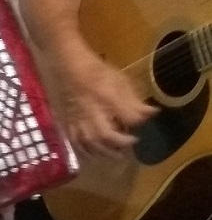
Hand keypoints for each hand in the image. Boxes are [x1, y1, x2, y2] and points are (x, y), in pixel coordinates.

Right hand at [44, 43, 154, 158]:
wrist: (67, 65)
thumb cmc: (96, 71)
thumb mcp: (119, 80)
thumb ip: (134, 99)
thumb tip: (152, 113)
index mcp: (106, 97)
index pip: (127, 116)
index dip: (138, 121)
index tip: (145, 122)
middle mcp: (91, 111)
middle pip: (105, 135)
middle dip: (121, 142)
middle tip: (132, 142)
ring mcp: (77, 118)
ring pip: (90, 142)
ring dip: (105, 151)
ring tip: (116, 154)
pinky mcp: (67, 121)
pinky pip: (75, 141)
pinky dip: (85, 151)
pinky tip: (94, 155)